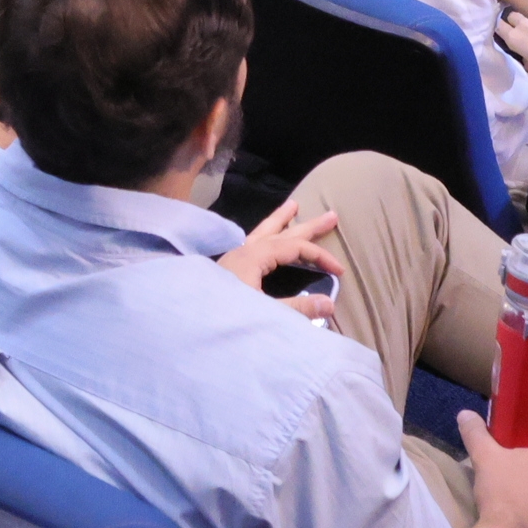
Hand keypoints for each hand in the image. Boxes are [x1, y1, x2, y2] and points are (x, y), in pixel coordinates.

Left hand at [213, 195, 343, 321]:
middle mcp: (242, 250)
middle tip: (331, 215)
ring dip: (281, 220)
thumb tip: (330, 303)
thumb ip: (297, 309)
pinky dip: (264, 235)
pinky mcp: (227, 268)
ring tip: (293, 205)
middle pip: (281, 232)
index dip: (319, 256)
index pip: (295, 247)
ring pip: (262, 231)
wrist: (188, 322)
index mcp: (253, 256)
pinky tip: (263, 237)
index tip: (339, 272)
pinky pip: (251, 243)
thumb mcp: (265, 313)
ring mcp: (232, 257)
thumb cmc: (224, 315)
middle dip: (306, 224)